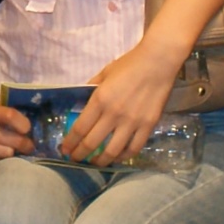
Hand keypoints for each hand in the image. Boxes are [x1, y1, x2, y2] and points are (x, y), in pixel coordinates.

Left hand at [62, 37, 185, 165]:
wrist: (158, 61)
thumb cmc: (129, 64)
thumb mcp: (104, 73)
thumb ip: (92, 88)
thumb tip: (83, 103)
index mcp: (100, 100)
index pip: (80, 128)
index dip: (70, 142)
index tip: (65, 149)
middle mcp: (114, 114)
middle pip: (92, 142)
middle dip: (80, 154)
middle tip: (76, 159)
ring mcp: (132, 122)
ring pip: (113, 151)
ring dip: (101, 160)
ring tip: (95, 162)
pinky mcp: (148, 125)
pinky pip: (134, 148)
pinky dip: (124, 156)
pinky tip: (118, 156)